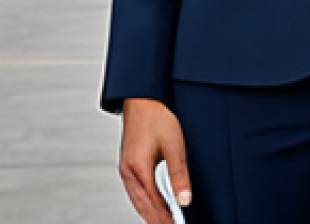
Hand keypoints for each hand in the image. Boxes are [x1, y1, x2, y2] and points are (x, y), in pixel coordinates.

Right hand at [119, 97, 192, 223]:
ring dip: (149, 214)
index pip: (154, 203)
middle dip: (157, 220)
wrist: (141, 99)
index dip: (166, 218)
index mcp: (138, 168)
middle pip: (142, 206)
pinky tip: (152, 207)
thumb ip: (179, 175)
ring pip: (137, 201)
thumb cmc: (156, 118)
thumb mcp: (174, 145)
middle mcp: (128, 172)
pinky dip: (144, 203)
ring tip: (163, 223)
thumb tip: (184, 200)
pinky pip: (134, 192)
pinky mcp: (127, 166)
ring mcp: (125, 169)